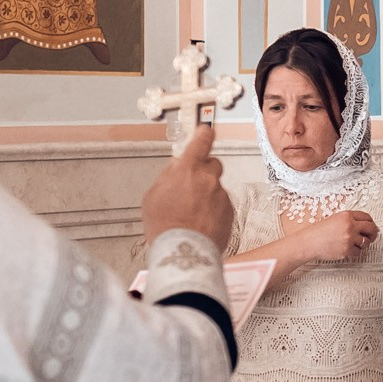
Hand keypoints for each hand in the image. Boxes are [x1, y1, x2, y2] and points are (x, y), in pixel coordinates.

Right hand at [141, 126, 233, 249]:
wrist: (182, 250)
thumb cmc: (164, 225)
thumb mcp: (153, 195)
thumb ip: (168, 176)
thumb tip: (176, 168)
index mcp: (188, 169)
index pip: (201, 142)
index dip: (203, 134)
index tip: (205, 130)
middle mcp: (208, 179)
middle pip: (213, 164)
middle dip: (203, 172)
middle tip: (191, 186)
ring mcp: (221, 195)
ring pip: (216, 188)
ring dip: (207, 195)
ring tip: (191, 214)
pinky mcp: (229, 212)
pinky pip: (221, 205)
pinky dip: (213, 211)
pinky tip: (200, 222)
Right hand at [294, 210, 378, 265]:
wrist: (309, 242)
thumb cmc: (319, 232)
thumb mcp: (335, 219)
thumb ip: (350, 220)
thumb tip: (366, 226)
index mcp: (347, 215)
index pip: (367, 217)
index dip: (371, 222)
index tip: (372, 227)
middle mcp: (350, 226)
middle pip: (371, 228)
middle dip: (373, 233)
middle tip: (372, 236)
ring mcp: (349, 238)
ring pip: (366, 242)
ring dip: (363, 244)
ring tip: (355, 244)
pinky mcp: (347, 250)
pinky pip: (358, 252)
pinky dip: (355, 252)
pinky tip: (347, 250)